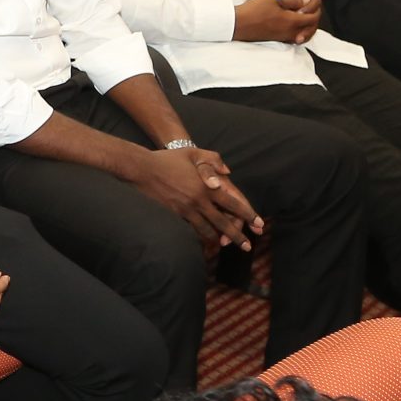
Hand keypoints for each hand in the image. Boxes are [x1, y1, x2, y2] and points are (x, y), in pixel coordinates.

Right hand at [123, 145, 261, 247]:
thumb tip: (227, 172)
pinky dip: (200, 235)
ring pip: (207, 229)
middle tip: (247, 247)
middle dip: (238, 236)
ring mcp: (186, 209)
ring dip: (218, 239)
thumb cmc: (168, 159)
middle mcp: (200, 201)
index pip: (234, 204)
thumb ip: (214, 160)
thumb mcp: (194, 153)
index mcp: (208, 186)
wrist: (142, 169)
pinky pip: (191, 229)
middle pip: (224, 223)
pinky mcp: (175, 214)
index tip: (258, 224)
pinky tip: (204, 239)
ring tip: (224, 245)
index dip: (248, 215)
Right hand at [233, 0, 320, 44]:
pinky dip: (299, 32)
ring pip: (304, 34)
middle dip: (314, 18)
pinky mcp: (277, 39)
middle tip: (308, 9)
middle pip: (312, 28)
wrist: (238, 24)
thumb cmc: (254, 11)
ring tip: (302, 17)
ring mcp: (284, 37)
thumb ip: (294, 0)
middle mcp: (291, 31)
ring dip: (307, 26)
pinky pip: (295, 37)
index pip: (313, 17)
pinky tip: (293, 26)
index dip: (314, 8)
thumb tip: (306, 1)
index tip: (308, 2)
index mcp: (292, 21)